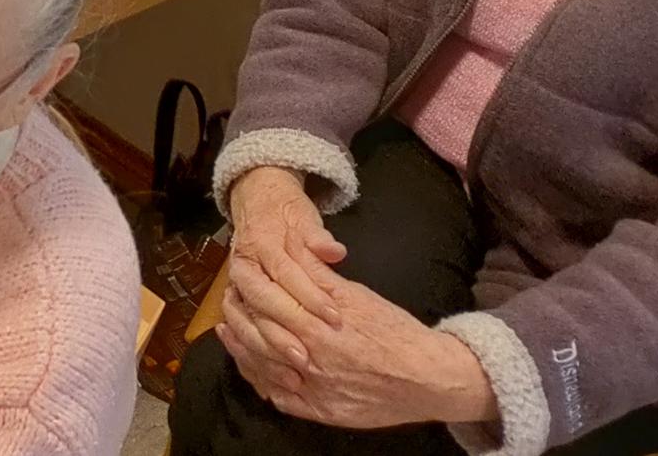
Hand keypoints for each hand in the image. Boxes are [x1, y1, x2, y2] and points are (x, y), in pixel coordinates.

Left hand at [222, 275, 495, 429]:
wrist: (429, 378)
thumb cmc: (396, 333)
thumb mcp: (357, 295)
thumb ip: (319, 276)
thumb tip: (292, 247)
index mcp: (318, 326)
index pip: (265, 306)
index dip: (247, 292)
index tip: (238, 279)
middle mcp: (311, 359)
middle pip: (256, 336)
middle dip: (237, 318)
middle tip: (227, 303)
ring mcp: (314, 389)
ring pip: (261, 367)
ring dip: (240, 348)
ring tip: (227, 332)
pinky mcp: (321, 411)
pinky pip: (278, 397)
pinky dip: (260, 381)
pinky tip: (251, 368)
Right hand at [225, 166, 348, 368]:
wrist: (257, 203)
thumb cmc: (286, 215)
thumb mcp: (303, 218)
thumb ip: (317, 236)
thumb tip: (333, 250)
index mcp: (260, 245)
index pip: (286, 273)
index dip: (310, 296)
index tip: (334, 317)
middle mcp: (243, 267)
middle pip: (260, 302)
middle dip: (284, 331)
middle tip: (310, 357)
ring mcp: (236, 287)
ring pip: (244, 322)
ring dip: (268, 350)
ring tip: (294, 375)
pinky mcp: (237, 303)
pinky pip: (239, 333)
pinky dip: (254, 357)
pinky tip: (272, 378)